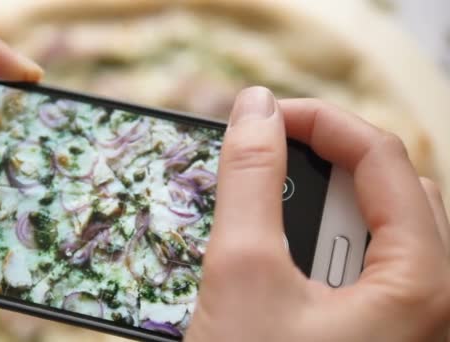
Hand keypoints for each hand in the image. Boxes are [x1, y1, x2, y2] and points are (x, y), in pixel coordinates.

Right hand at [186, 87, 449, 340]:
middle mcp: (432, 298)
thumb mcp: (242, 270)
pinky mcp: (382, 328)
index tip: (265, 115)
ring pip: (378, 228)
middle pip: (389, 190)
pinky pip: (368, 264)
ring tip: (269, 236)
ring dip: (320, 215)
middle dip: (321, 171)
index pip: (384, 156)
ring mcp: (409, 316)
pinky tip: (285, 266)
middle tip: (264, 169)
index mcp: (421, 282)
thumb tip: (254, 110)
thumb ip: (250, 179)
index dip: (320, 121)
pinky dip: (325, 246)